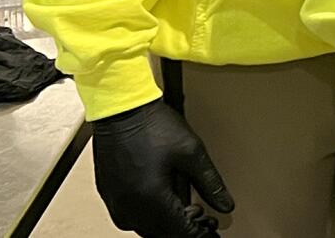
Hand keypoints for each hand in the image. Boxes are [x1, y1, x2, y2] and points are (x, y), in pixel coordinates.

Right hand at [90, 99, 234, 237]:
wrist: (122, 109)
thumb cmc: (153, 125)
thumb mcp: (192, 153)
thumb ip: (210, 183)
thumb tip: (225, 205)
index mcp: (150, 199)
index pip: (178, 231)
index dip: (199, 233)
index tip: (212, 229)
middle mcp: (128, 206)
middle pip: (160, 234)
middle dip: (184, 229)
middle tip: (205, 220)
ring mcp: (115, 201)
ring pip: (144, 228)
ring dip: (166, 226)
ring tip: (188, 210)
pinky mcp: (108, 194)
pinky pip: (129, 218)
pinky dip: (149, 218)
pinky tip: (163, 204)